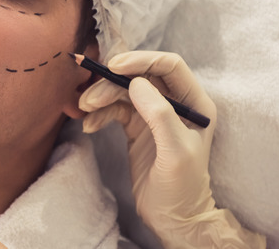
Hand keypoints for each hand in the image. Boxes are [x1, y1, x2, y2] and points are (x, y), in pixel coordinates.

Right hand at [80, 51, 263, 247]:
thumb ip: (160, 115)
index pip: (169, 66)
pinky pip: (114, 109)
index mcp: (195, 102)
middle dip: (112, 82)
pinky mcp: (136, 126)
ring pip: (123, 92)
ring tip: (84, 110)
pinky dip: (100, 114)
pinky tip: (90, 126)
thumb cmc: (183, 186)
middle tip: (89, 96)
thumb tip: (136, 83)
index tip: (113, 67)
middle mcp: (175, 102)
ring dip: (101, 97)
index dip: (141, 60)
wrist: (172, 217)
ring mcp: (153, 114)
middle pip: (140, 76)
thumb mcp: (176, 152)